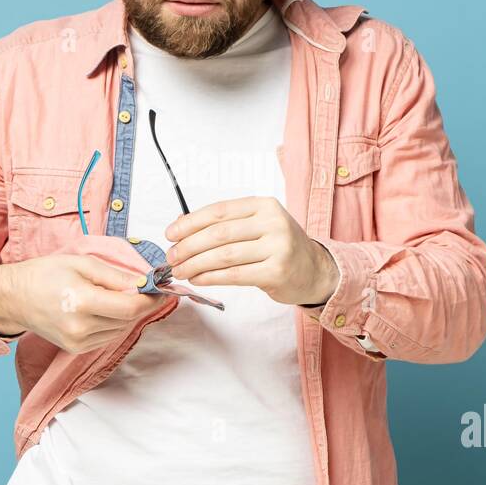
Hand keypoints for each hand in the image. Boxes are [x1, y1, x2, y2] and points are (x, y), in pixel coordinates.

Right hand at [0, 255, 169, 353]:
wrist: (14, 298)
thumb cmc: (45, 274)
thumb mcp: (82, 264)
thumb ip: (116, 275)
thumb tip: (143, 283)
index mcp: (82, 302)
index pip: (131, 307)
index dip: (150, 299)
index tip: (161, 289)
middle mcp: (81, 327)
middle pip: (128, 319)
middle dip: (140, 304)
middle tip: (142, 288)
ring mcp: (78, 342)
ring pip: (120, 330)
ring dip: (126, 314)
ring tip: (114, 296)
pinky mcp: (76, 349)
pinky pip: (107, 337)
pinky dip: (113, 323)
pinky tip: (102, 309)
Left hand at [163, 196, 339, 306]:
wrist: (314, 270)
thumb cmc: (279, 246)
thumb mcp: (257, 225)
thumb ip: (225, 224)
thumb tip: (180, 225)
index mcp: (264, 205)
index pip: (219, 210)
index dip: (190, 222)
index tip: (170, 233)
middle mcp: (273, 223)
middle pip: (219, 234)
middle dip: (188, 246)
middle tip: (171, 257)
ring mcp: (278, 247)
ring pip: (224, 256)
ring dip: (196, 264)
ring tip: (180, 270)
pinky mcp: (277, 272)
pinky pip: (234, 275)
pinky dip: (211, 278)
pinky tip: (198, 279)